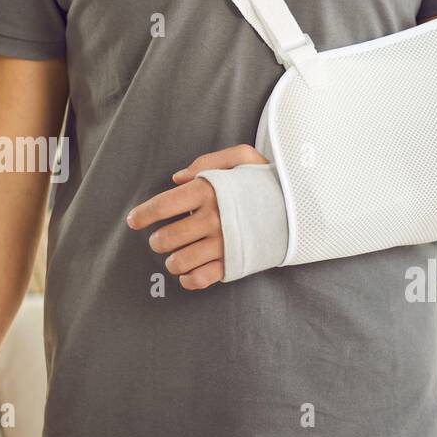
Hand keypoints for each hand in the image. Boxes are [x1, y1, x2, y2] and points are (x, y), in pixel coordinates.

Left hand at [126, 144, 268, 290]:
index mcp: (209, 190)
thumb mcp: (244, 157)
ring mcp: (223, 244)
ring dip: (172, 262)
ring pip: (179, 261)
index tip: (134, 221)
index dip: (142, 214)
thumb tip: (176, 179)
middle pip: (166, 238)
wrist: (302, 209)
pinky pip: (200, 279)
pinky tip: (190, 273)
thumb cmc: (268, 182)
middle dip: (157, 241)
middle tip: (162, 239)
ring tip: (177, 257)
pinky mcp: (234, 263)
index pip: (162, 205)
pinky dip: (189, 279)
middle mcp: (213, 219)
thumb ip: (208, 161)